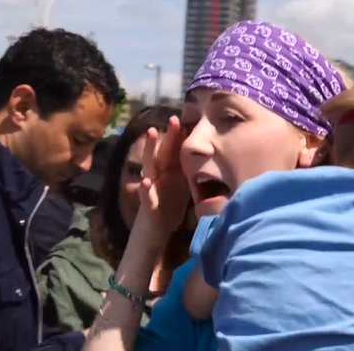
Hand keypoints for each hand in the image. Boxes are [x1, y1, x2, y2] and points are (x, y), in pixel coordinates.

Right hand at [137, 117, 189, 232]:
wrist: (153, 233)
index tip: (189, 119)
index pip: (175, 151)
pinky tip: (146, 181)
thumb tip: (208, 159)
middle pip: (163, 152)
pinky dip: (145, 189)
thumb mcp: (181, 188)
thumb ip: (189, 173)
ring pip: (149, 166)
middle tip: (174, 119)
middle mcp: (159, 176)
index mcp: (169, 173)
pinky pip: (146, 196)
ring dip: (149, 149)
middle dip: (168, 136)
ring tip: (151, 132)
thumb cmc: (168, 208)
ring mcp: (152, 189)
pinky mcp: (148, 206)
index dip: (180, 136)